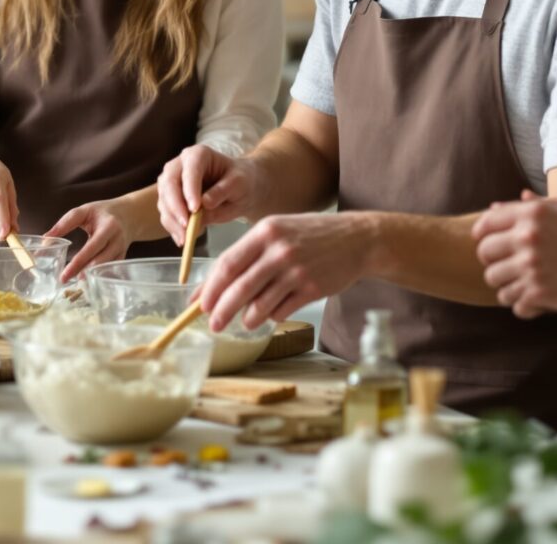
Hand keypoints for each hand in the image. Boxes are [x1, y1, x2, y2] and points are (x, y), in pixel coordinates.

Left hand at [46, 198, 134, 280]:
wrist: (130, 214)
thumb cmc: (103, 212)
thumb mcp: (84, 211)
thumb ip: (65, 223)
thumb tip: (45, 239)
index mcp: (108, 227)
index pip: (92, 247)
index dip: (78, 261)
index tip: (64, 273)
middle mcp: (117, 240)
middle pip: (100, 260)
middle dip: (82, 271)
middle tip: (64, 280)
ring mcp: (121, 250)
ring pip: (105, 267)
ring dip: (90, 275)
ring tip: (74, 283)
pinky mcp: (122, 257)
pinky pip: (110, 270)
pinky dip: (98, 276)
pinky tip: (86, 281)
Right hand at [156, 146, 259, 244]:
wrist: (239, 188)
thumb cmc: (240, 181)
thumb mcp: (239, 184)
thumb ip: (222, 191)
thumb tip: (204, 205)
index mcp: (198, 155)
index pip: (190, 170)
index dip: (190, 189)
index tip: (195, 209)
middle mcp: (180, 165)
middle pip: (169, 184)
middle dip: (176, 207)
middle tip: (187, 226)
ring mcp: (172, 182)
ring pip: (164, 201)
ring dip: (173, 221)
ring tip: (187, 238)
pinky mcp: (170, 199)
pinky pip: (166, 214)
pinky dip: (173, 228)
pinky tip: (183, 239)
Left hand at [197, 213, 371, 332]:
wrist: (357, 238)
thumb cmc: (309, 235)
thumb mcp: (276, 231)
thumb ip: (247, 255)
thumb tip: (213, 284)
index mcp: (265, 232)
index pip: (227, 264)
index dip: (210, 288)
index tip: (199, 304)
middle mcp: (279, 251)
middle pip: (240, 288)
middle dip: (221, 311)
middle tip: (213, 325)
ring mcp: (297, 271)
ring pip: (260, 305)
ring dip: (248, 319)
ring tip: (245, 322)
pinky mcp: (312, 289)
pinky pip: (282, 311)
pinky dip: (272, 316)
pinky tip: (271, 314)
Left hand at [472, 192, 556, 318]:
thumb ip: (529, 208)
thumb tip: (493, 207)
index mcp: (532, 214)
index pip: (486, 224)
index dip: (482, 236)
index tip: (488, 244)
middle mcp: (528, 238)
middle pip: (485, 253)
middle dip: (492, 261)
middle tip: (504, 267)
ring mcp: (531, 266)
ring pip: (494, 280)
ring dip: (504, 284)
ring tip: (518, 285)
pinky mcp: (538, 293)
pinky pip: (513, 302)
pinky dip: (520, 304)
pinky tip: (531, 301)